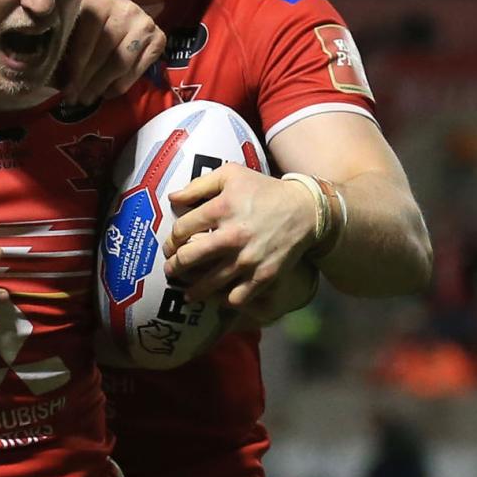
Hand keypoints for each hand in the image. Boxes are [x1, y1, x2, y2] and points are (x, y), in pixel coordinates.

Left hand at [57, 0, 164, 105]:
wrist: (116, 14)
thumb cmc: (84, 25)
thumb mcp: (70, 29)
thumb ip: (60, 47)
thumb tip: (50, 77)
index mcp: (97, 1)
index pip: (87, 37)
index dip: (76, 65)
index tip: (66, 88)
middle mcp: (124, 7)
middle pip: (106, 52)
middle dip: (88, 80)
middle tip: (75, 99)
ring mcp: (144, 22)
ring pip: (121, 62)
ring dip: (102, 85)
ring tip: (88, 98)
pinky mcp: (159, 38)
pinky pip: (138, 70)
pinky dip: (120, 86)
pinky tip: (106, 93)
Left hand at [165, 166, 320, 308]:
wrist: (304, 210)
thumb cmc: (264, 190)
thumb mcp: (232, 175)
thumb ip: (199, 185)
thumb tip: (172, 199)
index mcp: (222, 208)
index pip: (182, 230)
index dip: (172, 240)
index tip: (172, 246)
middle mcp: (232, 235)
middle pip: (189, 258)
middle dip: (174, 267)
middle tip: (171, 271)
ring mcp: (248, 259)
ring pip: (208, 283)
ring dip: (193, 290)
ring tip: (188, 293)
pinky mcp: (263, 276)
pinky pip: (235, 298)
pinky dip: (223, 301)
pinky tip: (218, 299)